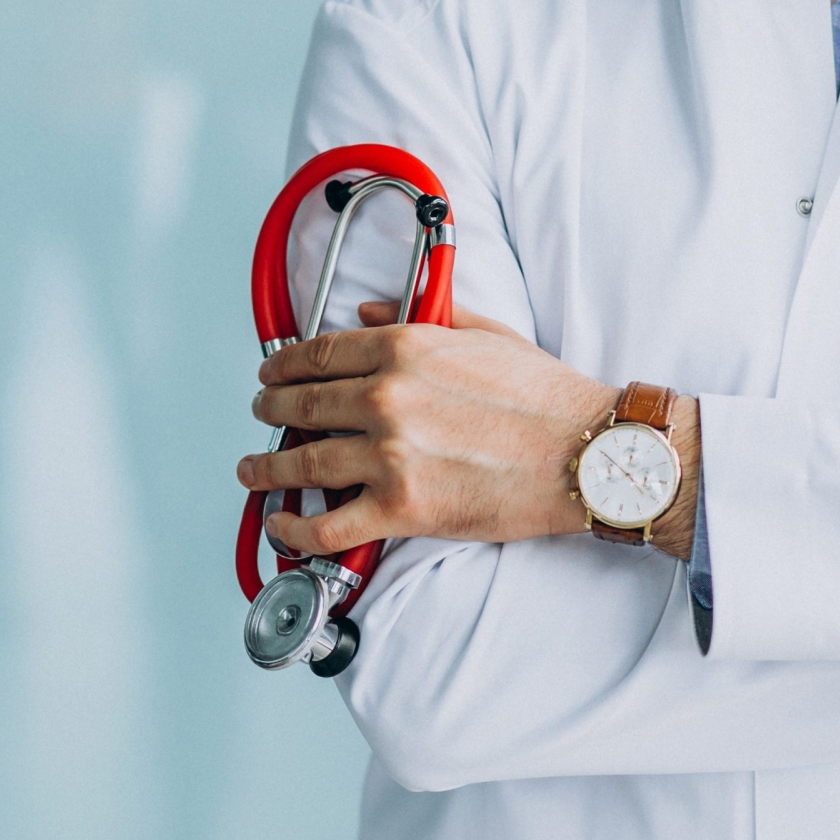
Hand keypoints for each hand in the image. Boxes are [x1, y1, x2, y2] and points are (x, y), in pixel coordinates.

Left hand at [237, 301, 699, 556]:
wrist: (586, 455)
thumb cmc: (545, 398)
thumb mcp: (483, 333)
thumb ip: (419, 317)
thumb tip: (367, 310)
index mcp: (404, 349)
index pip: (319, 354)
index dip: (283, 364)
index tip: (270, 372)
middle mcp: (387, 399)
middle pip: (301, 404)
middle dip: (270, 409)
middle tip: (261, 413)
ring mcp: (389, 456)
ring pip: (301, 464)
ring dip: (266, 467)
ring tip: (253, 469)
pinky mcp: (401, 509)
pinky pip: (326, 525)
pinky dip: (294, 529)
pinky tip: (281, 524)